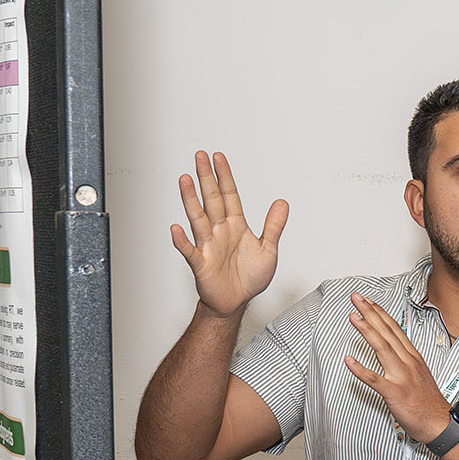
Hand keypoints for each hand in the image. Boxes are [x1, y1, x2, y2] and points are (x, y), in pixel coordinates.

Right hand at [170, 151, 289, 317]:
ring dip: (190, 200)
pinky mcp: (201, 264)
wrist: (236, 302)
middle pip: (211, 201)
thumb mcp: (268, 250)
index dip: (225, 177)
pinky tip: (176, 228)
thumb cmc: (249, 277)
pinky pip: (190, 251)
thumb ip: (274, 226)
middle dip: (206, 178)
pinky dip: (182, 240)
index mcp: (235, 226)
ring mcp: (208, 246)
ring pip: (198, 219)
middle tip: (199, 157)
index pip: (229, 196)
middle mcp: (219, 232)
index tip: (218, 158)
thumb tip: (282, 203)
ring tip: (184, 180)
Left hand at [344, 293, 451, 442]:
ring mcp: (401, 376)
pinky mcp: (394, 393)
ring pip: (382, 348)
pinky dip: (360, 369)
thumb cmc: (428, 401)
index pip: (394, 329)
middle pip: (387, 332)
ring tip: (354, 317)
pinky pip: (375, 379)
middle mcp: (408, 362)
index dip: (380, 313)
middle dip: (370, 313)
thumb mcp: (420, 373)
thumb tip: (392, 349)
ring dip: (367, 331)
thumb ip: (405, 359)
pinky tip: (348, 360)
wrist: (439, 423)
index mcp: (413, 357)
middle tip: (356, 298)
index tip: (368, 301)